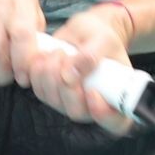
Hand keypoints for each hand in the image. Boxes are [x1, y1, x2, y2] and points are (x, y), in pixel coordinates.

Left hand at [23, 4, 136, 136]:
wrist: (86, 32)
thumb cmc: (101, 36)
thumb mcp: (103, 40)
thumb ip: (91, 56)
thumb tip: (70, 75)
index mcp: (117, 98)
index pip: (115, 122)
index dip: (103, 114)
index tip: (92, 91)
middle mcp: (93, 106)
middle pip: (77, 112)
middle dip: (67, 86)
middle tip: (66, 57)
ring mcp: (70, 102)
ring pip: (54, 102)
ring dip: (50, 75)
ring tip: (58, 52)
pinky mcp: (51, 94)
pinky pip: (39, 90)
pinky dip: (37, 73)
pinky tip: (44, 56)